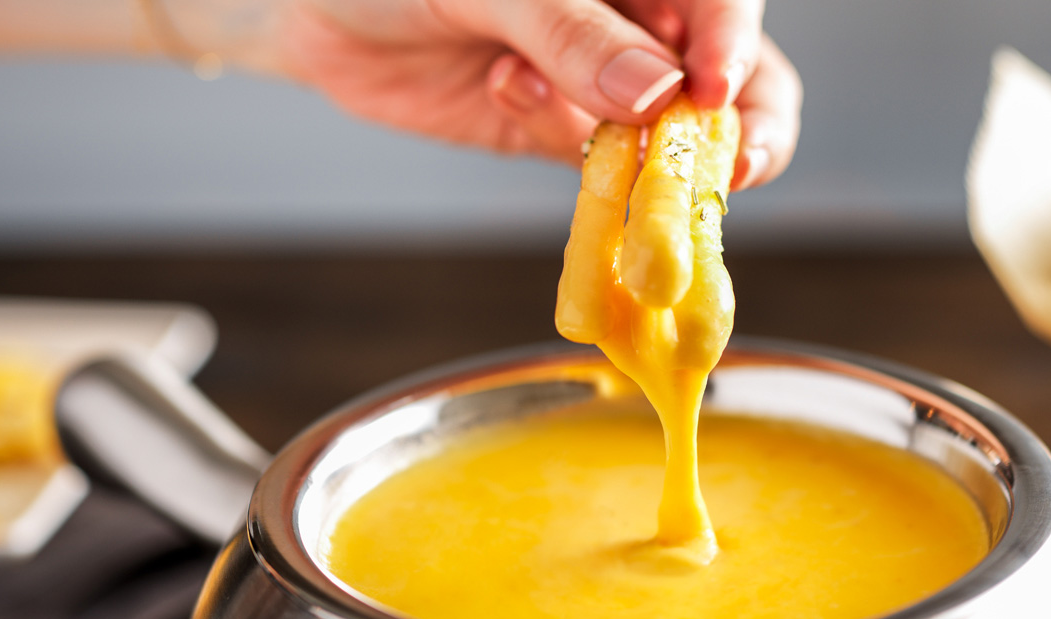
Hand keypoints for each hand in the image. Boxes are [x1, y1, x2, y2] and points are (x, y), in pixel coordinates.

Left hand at [230, 0, 799, 188]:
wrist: (315, 11)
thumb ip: (571, 30)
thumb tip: (658, 92)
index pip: (725, 2)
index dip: (734, 46)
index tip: (711, 93)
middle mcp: (639, 18)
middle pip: (736, 79)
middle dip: (733, 126)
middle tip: (724, 169)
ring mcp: (608, 81)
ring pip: (677, 136)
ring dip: (640, 148)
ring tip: (553, 106)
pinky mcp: (566, 133)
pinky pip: (607, 169)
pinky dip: (573, 151)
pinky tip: (508, 90)